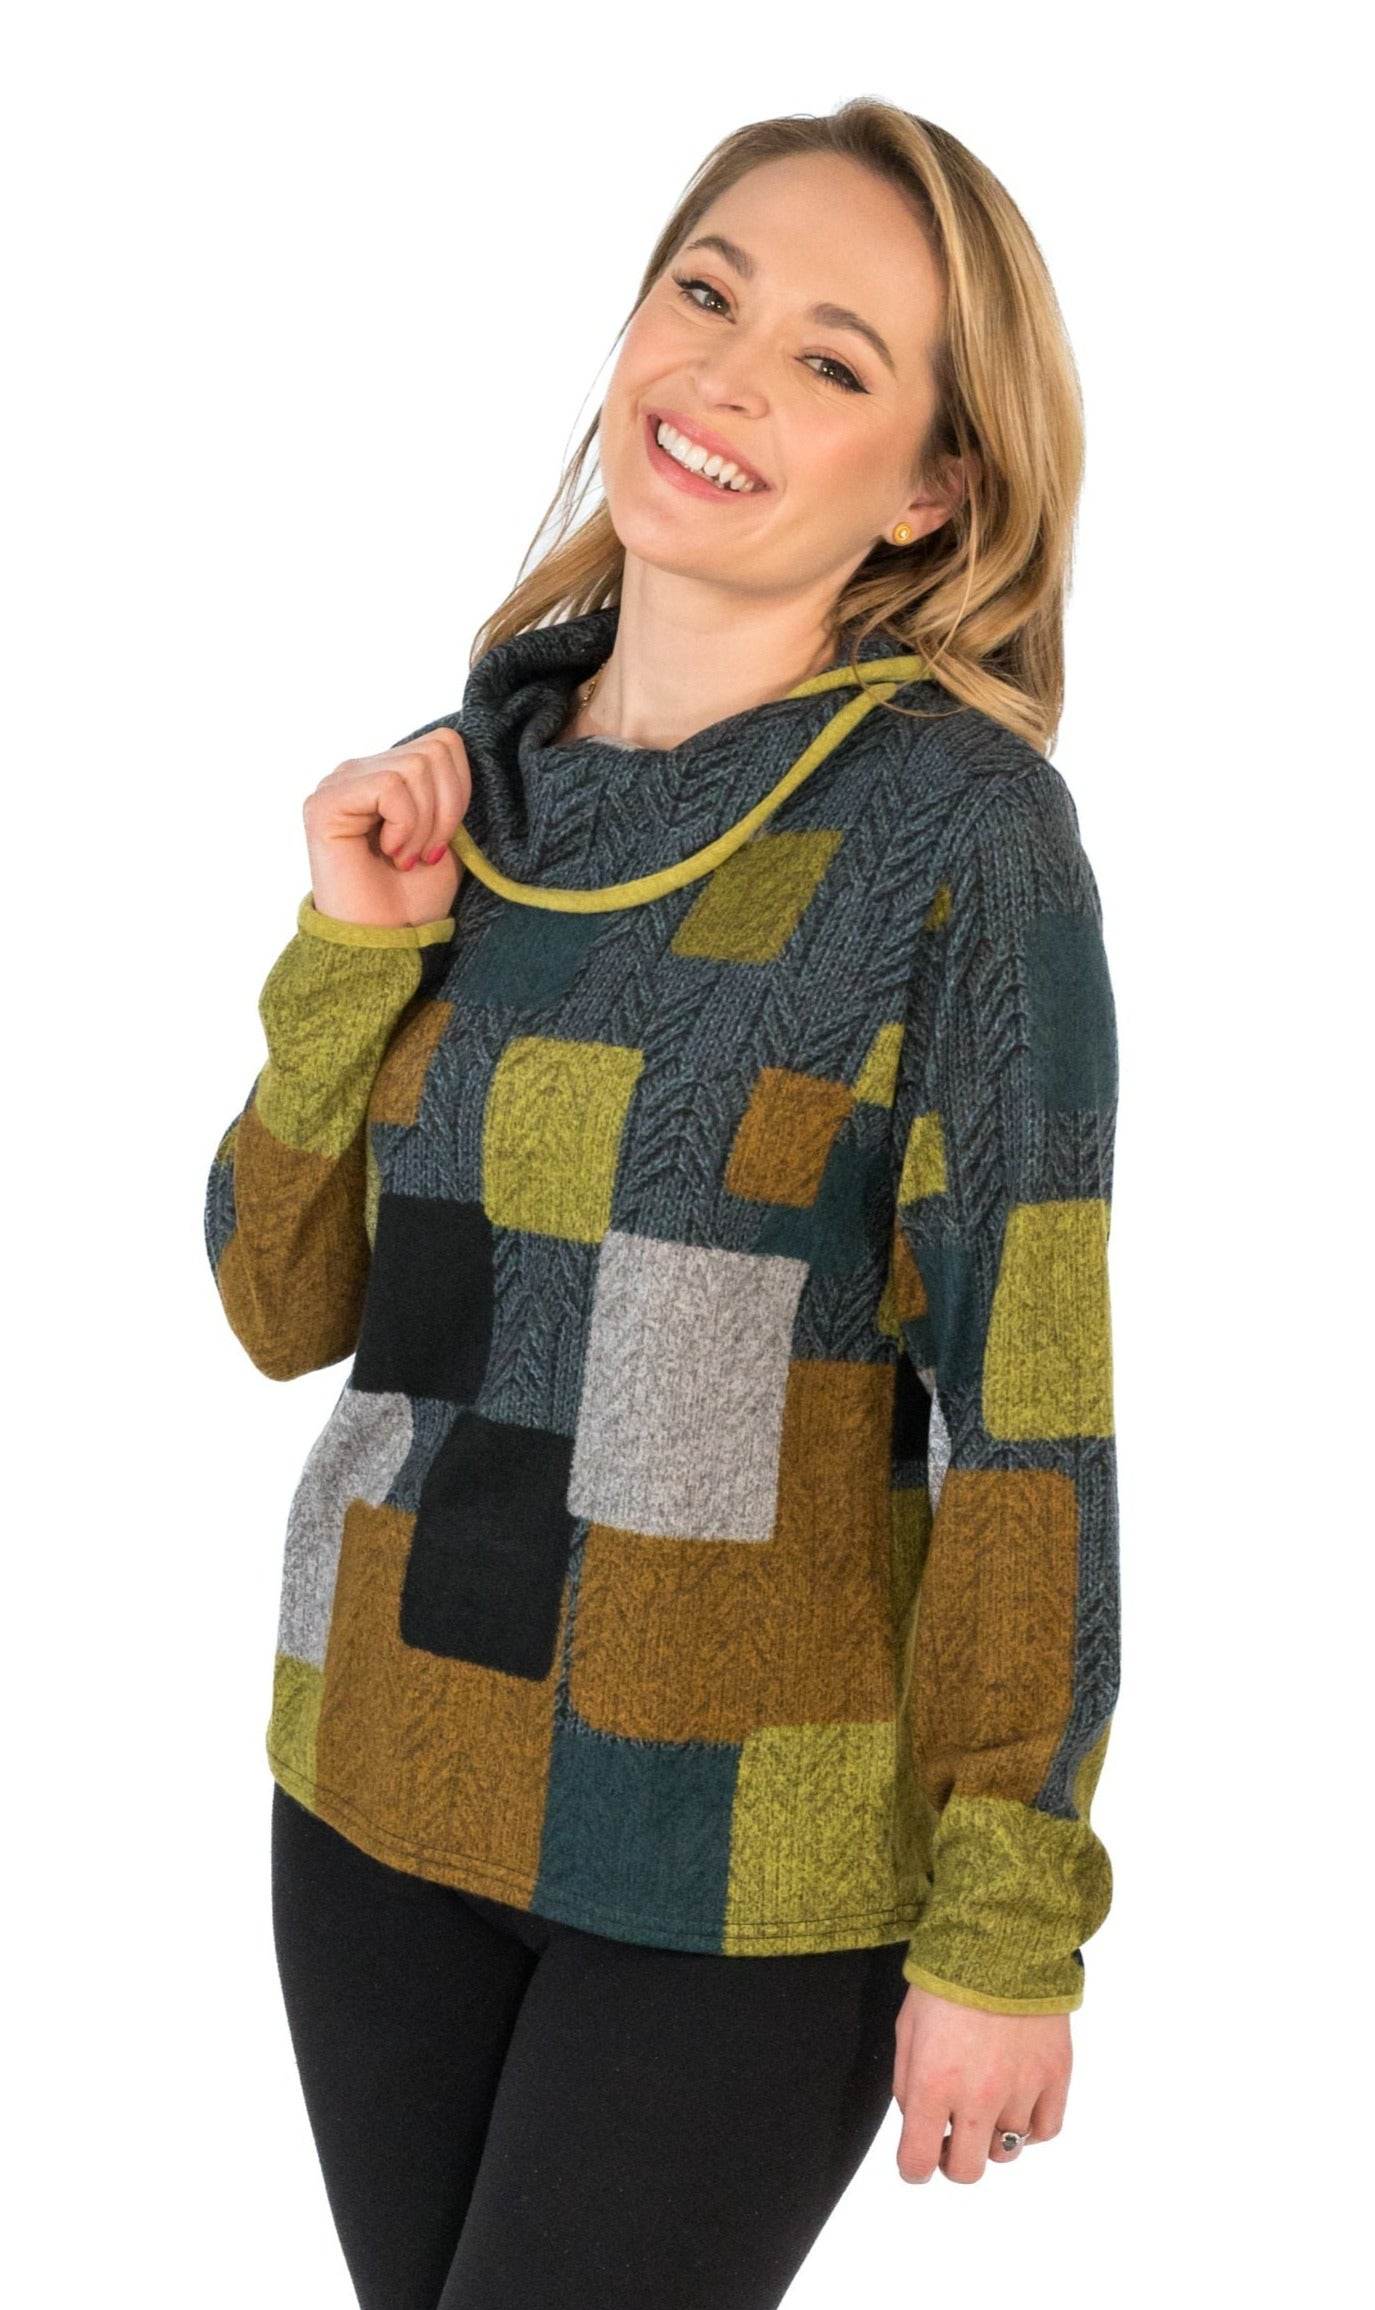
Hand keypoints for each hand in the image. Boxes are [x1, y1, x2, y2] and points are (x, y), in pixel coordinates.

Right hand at [303, 727, 471, 929]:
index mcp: (387, 775)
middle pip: (435, 750)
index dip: (460, 790)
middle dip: (446, 810)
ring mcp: (339, 783)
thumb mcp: (448, 835)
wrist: (385, 942)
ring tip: (406, 858)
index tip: (444, 842)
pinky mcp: (325, 803)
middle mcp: (359, 771)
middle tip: (427, 854)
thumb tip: (460, 745)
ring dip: (425, 824)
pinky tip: (389, 854)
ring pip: (415, 766)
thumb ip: (450, 789)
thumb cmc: (414, 898)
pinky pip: (390, 785)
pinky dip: (404, 825)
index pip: (443, 743)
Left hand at [891, 1981, 1071, 2183]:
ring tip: (986, 2108)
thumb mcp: (907, 2028)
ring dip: (992, 2138)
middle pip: (967, 2170)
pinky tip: (1018, 2104)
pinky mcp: (1055, 2076)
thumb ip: (908, 2084)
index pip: (918, 2161)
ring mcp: (1022, 2090)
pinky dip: (1031, 2128)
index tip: (916, 2160)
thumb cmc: (946, 1980)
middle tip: (950, 2137)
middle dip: (953, 2161)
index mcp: (933, 2084)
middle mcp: (978, 2097)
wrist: (1001, 1939)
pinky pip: (1046, 2131)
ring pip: (1008, 2151)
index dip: (913, 2168)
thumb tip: (919, 2123)